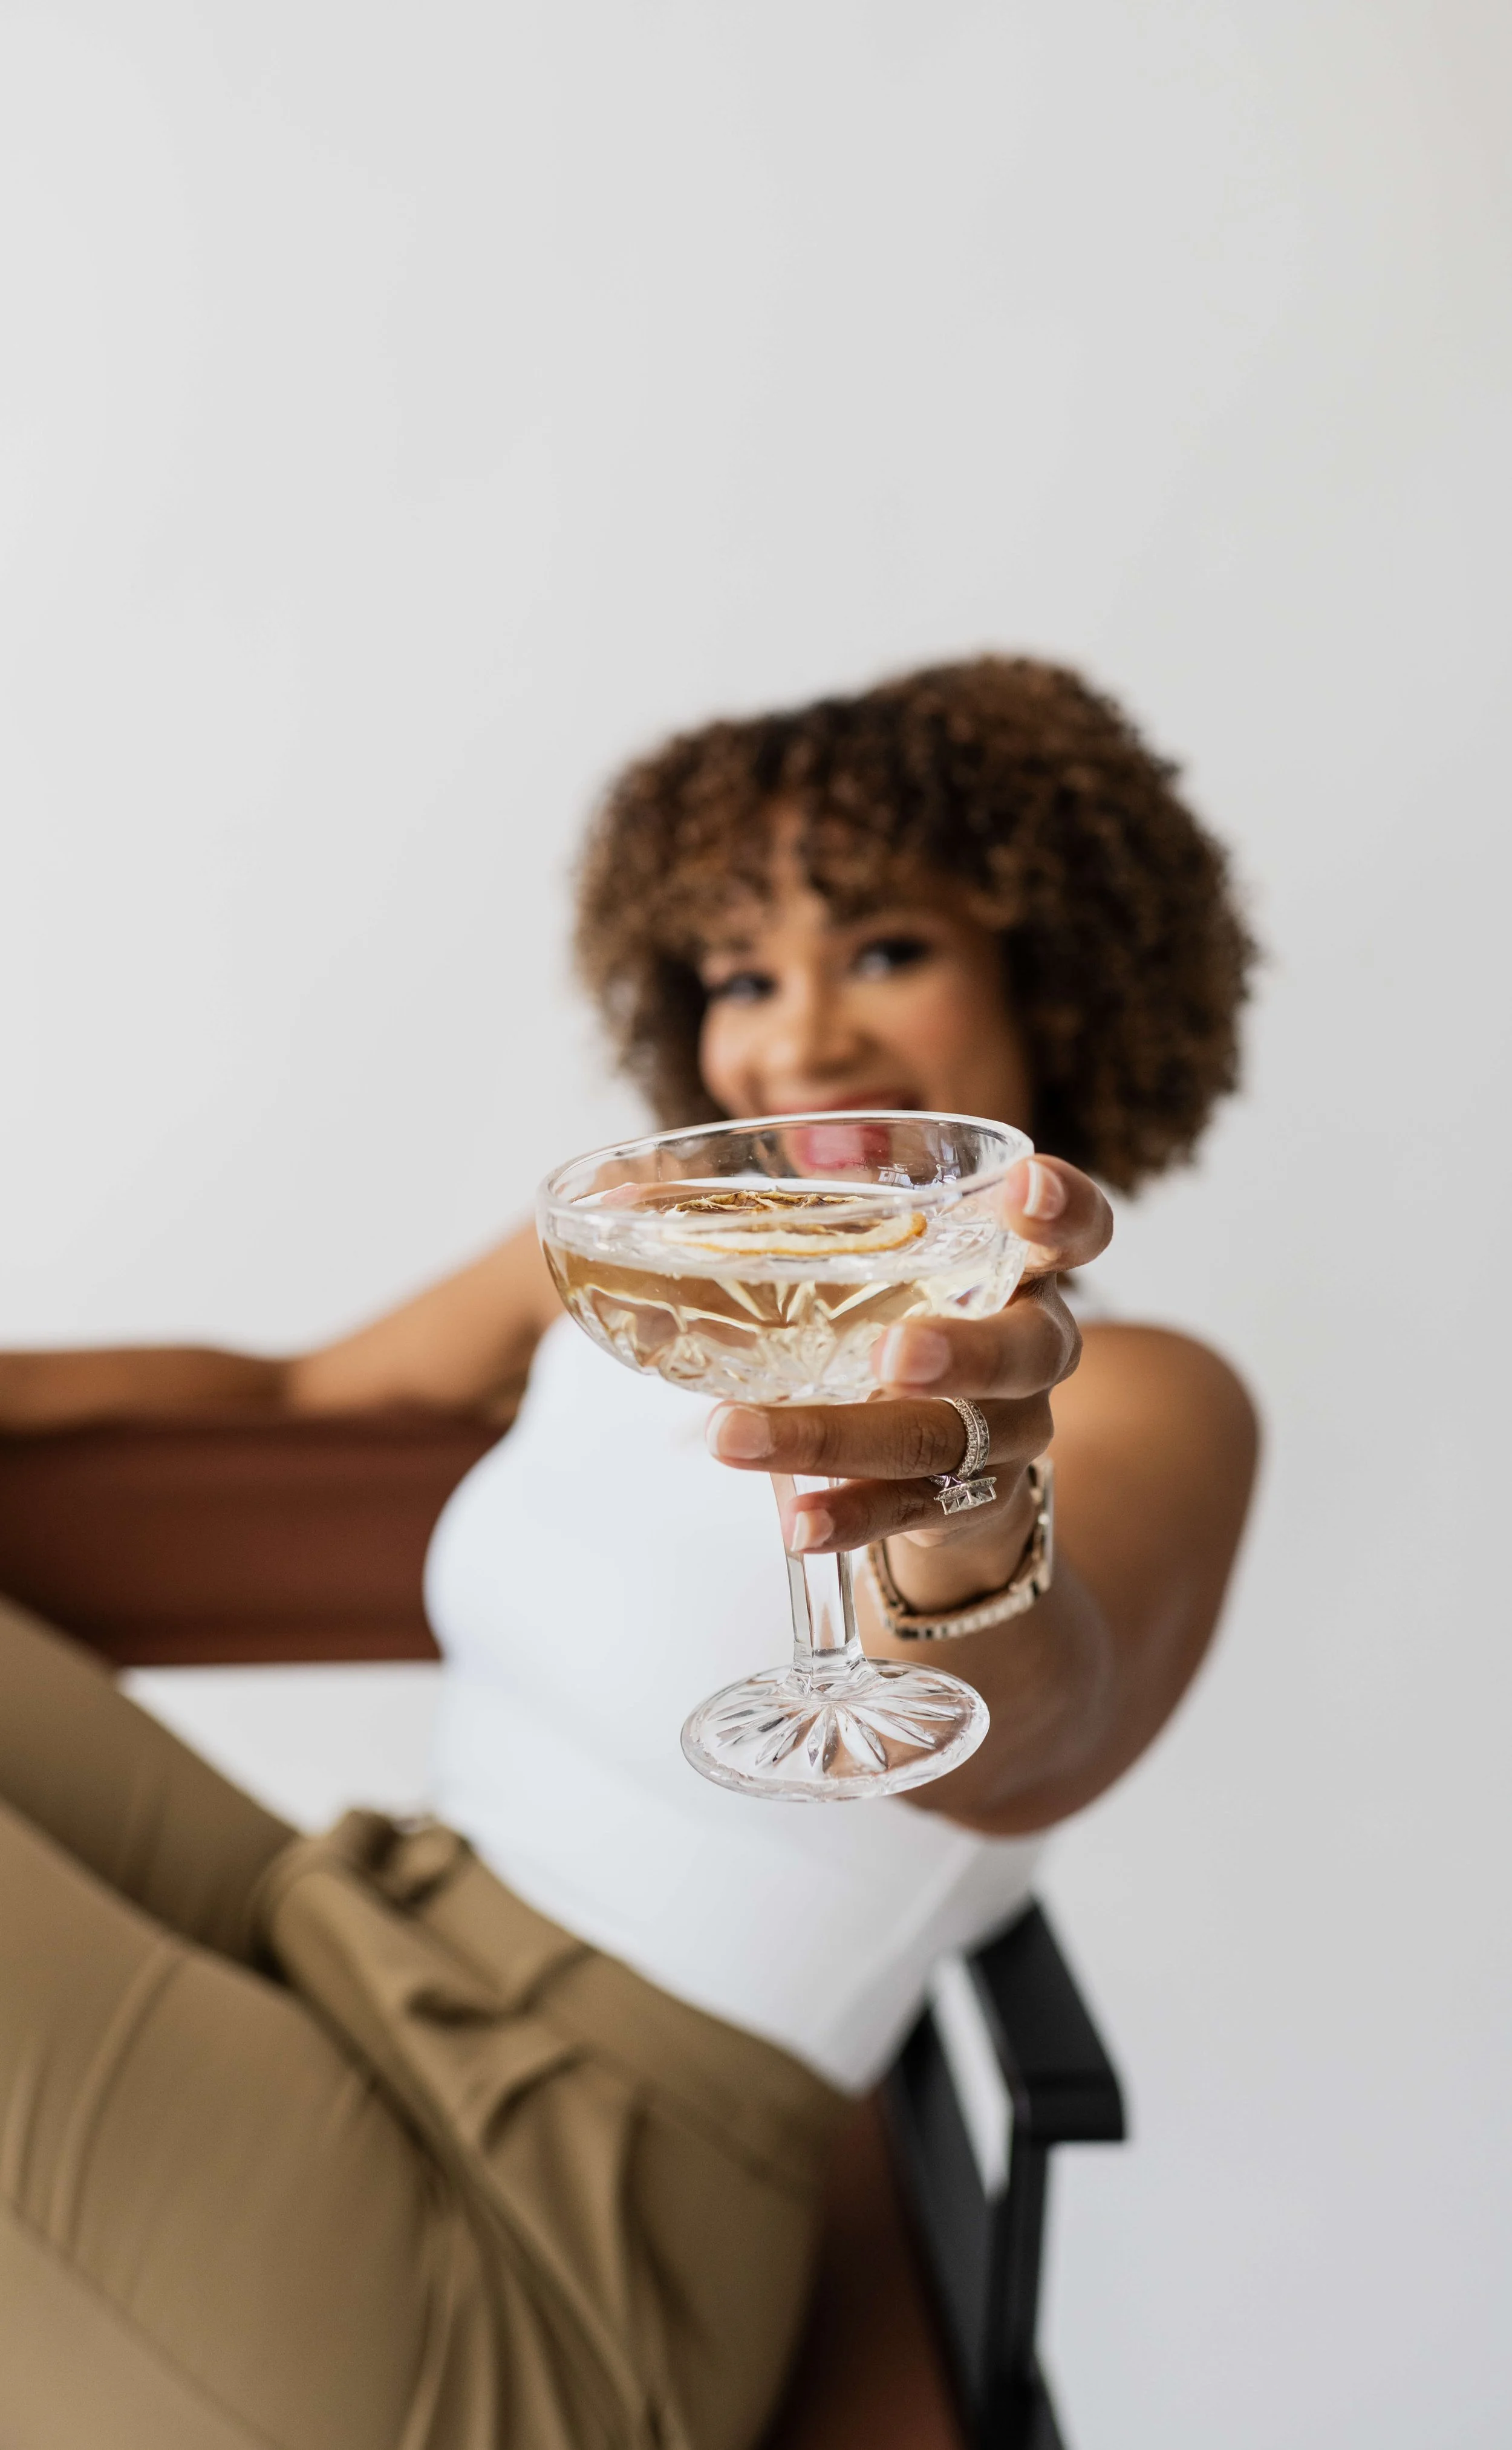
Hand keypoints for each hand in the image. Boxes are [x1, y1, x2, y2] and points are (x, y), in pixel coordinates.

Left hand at [705, 1156, 1112, 1592]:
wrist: (950, 1470)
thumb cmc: (890, 1332)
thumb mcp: (862, 1276)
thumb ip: (773, 1234)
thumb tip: (610, 1203)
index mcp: (1015, 1266)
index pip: (1074, 1227)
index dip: (1063, 1208)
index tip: (1024, 1193)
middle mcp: (1035, 1346)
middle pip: (1031, 1347)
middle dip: (965, 1351)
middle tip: (896, 1355)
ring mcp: (1014, 1434)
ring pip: (948, 1440)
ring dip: (840, 1439)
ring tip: (738, 1440)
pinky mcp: (974, 1505)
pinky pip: (915, 1512)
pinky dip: (850, 1516)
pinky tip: (793, 1523)